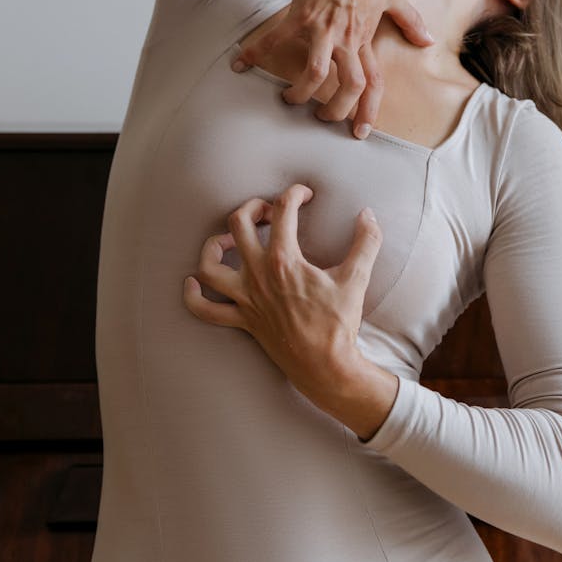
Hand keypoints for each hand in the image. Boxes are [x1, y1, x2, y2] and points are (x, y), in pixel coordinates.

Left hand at [182, 183, 382, 409]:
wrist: (326, 367)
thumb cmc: (338, 324)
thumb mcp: (356, 279)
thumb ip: (366, 242)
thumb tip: (368, 214)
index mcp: (284, 261)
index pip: (283, 211)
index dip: (294, 194)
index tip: (305, 195)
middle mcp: (258, 276)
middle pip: (238, 225)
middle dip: (252, 209)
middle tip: (269, 212)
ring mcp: (246, 299)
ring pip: (210, 265)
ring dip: (214, 246)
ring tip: (230, 240)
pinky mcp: (243, 320)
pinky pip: (206, 310)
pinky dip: (194, 296)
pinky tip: (193, 282)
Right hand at [230, 0, 434, 138]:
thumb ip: (410, 21)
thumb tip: (428, 41)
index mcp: (365, 37)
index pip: (373, 82)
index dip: (368, 110)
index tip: (359, 131)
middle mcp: (347, 38)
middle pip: (348, 86)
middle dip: (333, 110)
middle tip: (319, 118)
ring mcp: (324, 27)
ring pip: (315, 73)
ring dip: (300, 92)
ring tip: (288, 99)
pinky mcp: (301, 13)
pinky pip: (277, 39)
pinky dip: (257, 52)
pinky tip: (240, 63)